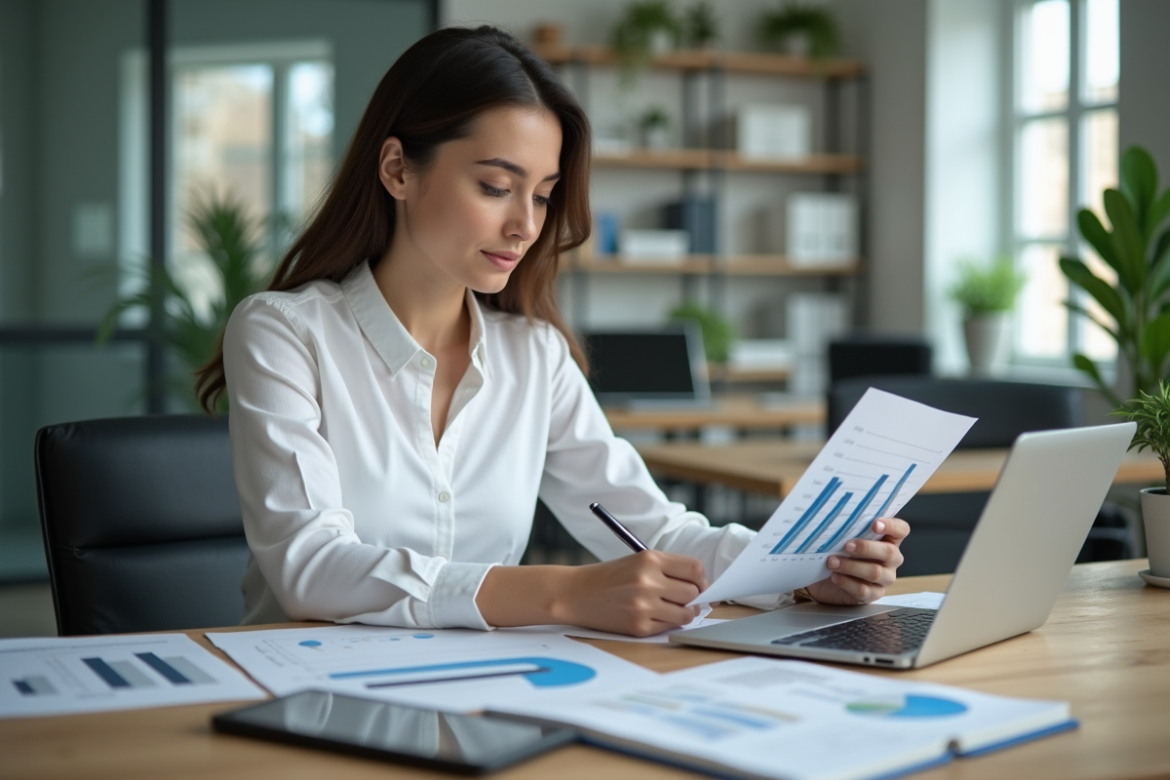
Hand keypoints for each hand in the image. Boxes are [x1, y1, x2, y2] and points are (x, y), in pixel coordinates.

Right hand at [556, 551, 708, 636]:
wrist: (575, 594)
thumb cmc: (609, 577)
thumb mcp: (637, 561)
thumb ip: (668, 569)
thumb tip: (701, 587)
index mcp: (649, 559)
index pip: (695, 569)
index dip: (701, 578)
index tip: (699, 584)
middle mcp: (648, 581)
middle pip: (693, 592)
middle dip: (693, 596)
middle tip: (682, 598)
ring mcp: (644, 606)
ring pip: (686, 613)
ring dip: (684, 612)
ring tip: (670, 608)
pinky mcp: (639, 626)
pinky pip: (669, 627)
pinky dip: (666, 623)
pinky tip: (653, 615)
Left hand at [805, 517, 908, 605]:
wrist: (826, 580)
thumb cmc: (839, 552)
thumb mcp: (845, 538)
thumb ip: (850, 529)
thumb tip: (838, 519)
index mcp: (889, 540)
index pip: (901, 529)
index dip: (891, 526)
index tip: (874, 524)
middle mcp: (891, 559)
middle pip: (889, 552)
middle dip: (866, 548)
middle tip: (846, 546)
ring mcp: (884, 578)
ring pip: (875, 572)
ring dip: (851, 566)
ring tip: (832, 562)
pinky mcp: (873, 594)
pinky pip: (864, 590)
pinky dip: (847, 582)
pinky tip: (835, 576)